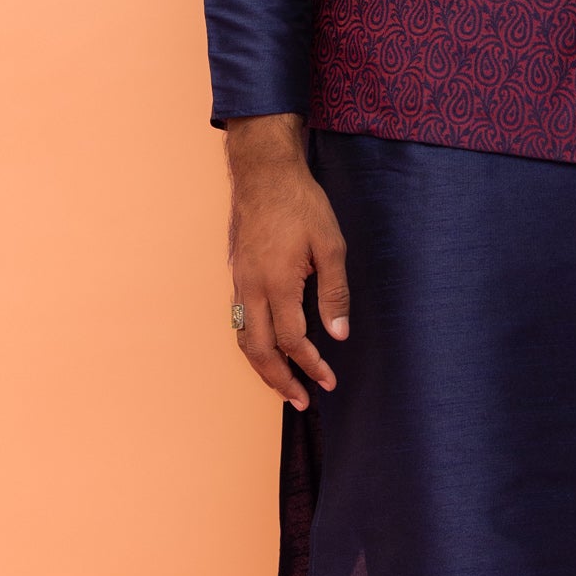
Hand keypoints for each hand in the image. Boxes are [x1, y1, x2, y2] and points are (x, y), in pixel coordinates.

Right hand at [224, 114, 349, 411]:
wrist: (263, 173)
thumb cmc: (300, 204)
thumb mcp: (330, 245)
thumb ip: (333, 292)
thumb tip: (338, 333)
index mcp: (276, 283)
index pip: (291, 340)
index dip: (310, 365)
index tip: (329, 381)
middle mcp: (251, 288)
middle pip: (258, 351)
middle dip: (279, 381)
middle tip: (301, 402)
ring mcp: (239, 282)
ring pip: (243, 339)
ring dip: (262, 368)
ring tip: (283, 387)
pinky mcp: (237, 275)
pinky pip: (239, 322)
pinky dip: (252, 345)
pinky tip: (267, 350)